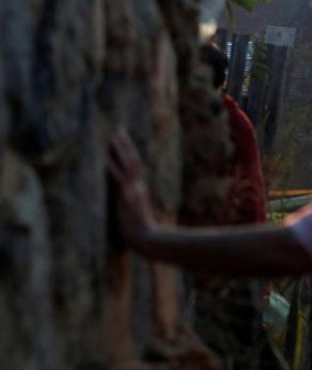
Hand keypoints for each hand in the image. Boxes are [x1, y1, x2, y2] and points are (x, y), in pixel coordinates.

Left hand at [108, 127, 155, 246]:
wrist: (148, 240)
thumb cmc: (145, 233)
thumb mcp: (141, 216)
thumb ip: (137, 208)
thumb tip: (135, 204)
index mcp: (139, 190)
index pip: (134, 166)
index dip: (128, 153)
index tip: (122, 141)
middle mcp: (138, 187)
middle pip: (133, 160)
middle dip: (125, 144)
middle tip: (119, 129)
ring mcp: (134, 191)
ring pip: (129, 165)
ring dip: (121, 150)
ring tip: (114, 136)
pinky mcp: (129, 197)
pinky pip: (120, 179)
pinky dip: (113, 168)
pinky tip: (106, 159)